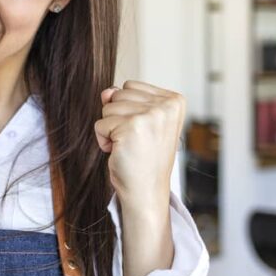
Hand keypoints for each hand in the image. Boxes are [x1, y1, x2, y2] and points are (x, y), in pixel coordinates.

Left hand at [94, 80, 185, 216]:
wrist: (146, 190)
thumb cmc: (143, 157)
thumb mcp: (138, 121)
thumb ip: (123, 100)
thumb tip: (106, 92)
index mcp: (174, 100)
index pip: (131, 86)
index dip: (128, 109)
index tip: (143, 130)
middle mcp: (166, 105)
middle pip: (119, 94)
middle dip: (118, 117)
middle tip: (135, 140)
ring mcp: (150, 115)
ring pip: (107, 107)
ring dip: (111, 129)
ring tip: (128, 146)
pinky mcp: (132, 126)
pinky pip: (100, 124)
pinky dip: (103, 140)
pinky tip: (120, 151)